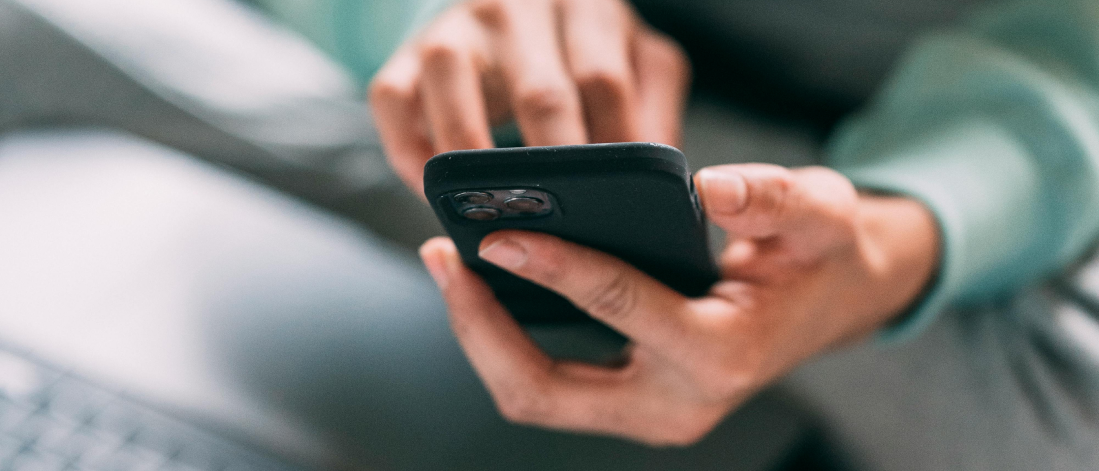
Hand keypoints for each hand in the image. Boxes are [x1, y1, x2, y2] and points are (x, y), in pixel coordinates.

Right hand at [369, 0, 689, 193]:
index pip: (604, 80)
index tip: (620, 208)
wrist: (508, 10)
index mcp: (586, 6)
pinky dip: (410, 152)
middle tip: (565, 230)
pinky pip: (393, 100)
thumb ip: (654, 111)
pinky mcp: (406, 52)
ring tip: (493, 216)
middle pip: (540, 92)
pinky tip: (435, 192)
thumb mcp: (634, 62)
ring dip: (473, 161)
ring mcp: (457, 26)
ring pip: (454, 85)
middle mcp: (518, 6)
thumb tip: (668, 187)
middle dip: (553, 171)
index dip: (613, 151)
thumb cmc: (580, 52)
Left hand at [419, 164, 939, 444]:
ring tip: (451, 266)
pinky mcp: (630, 404)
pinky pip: (548, 386)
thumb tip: (709, 187)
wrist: (832, 303)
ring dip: (482, 337)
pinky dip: (506, 342)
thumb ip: (775, 198)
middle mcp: (676, 404)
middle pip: (545, 390)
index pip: (618, 306)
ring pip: (535, 397)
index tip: (497, 234)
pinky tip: (489, 286)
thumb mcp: (820, 213)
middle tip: (443, 256)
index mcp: (721, 355)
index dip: (553, 267)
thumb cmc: (820, 255)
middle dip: (481, 327)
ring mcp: (649, 414)